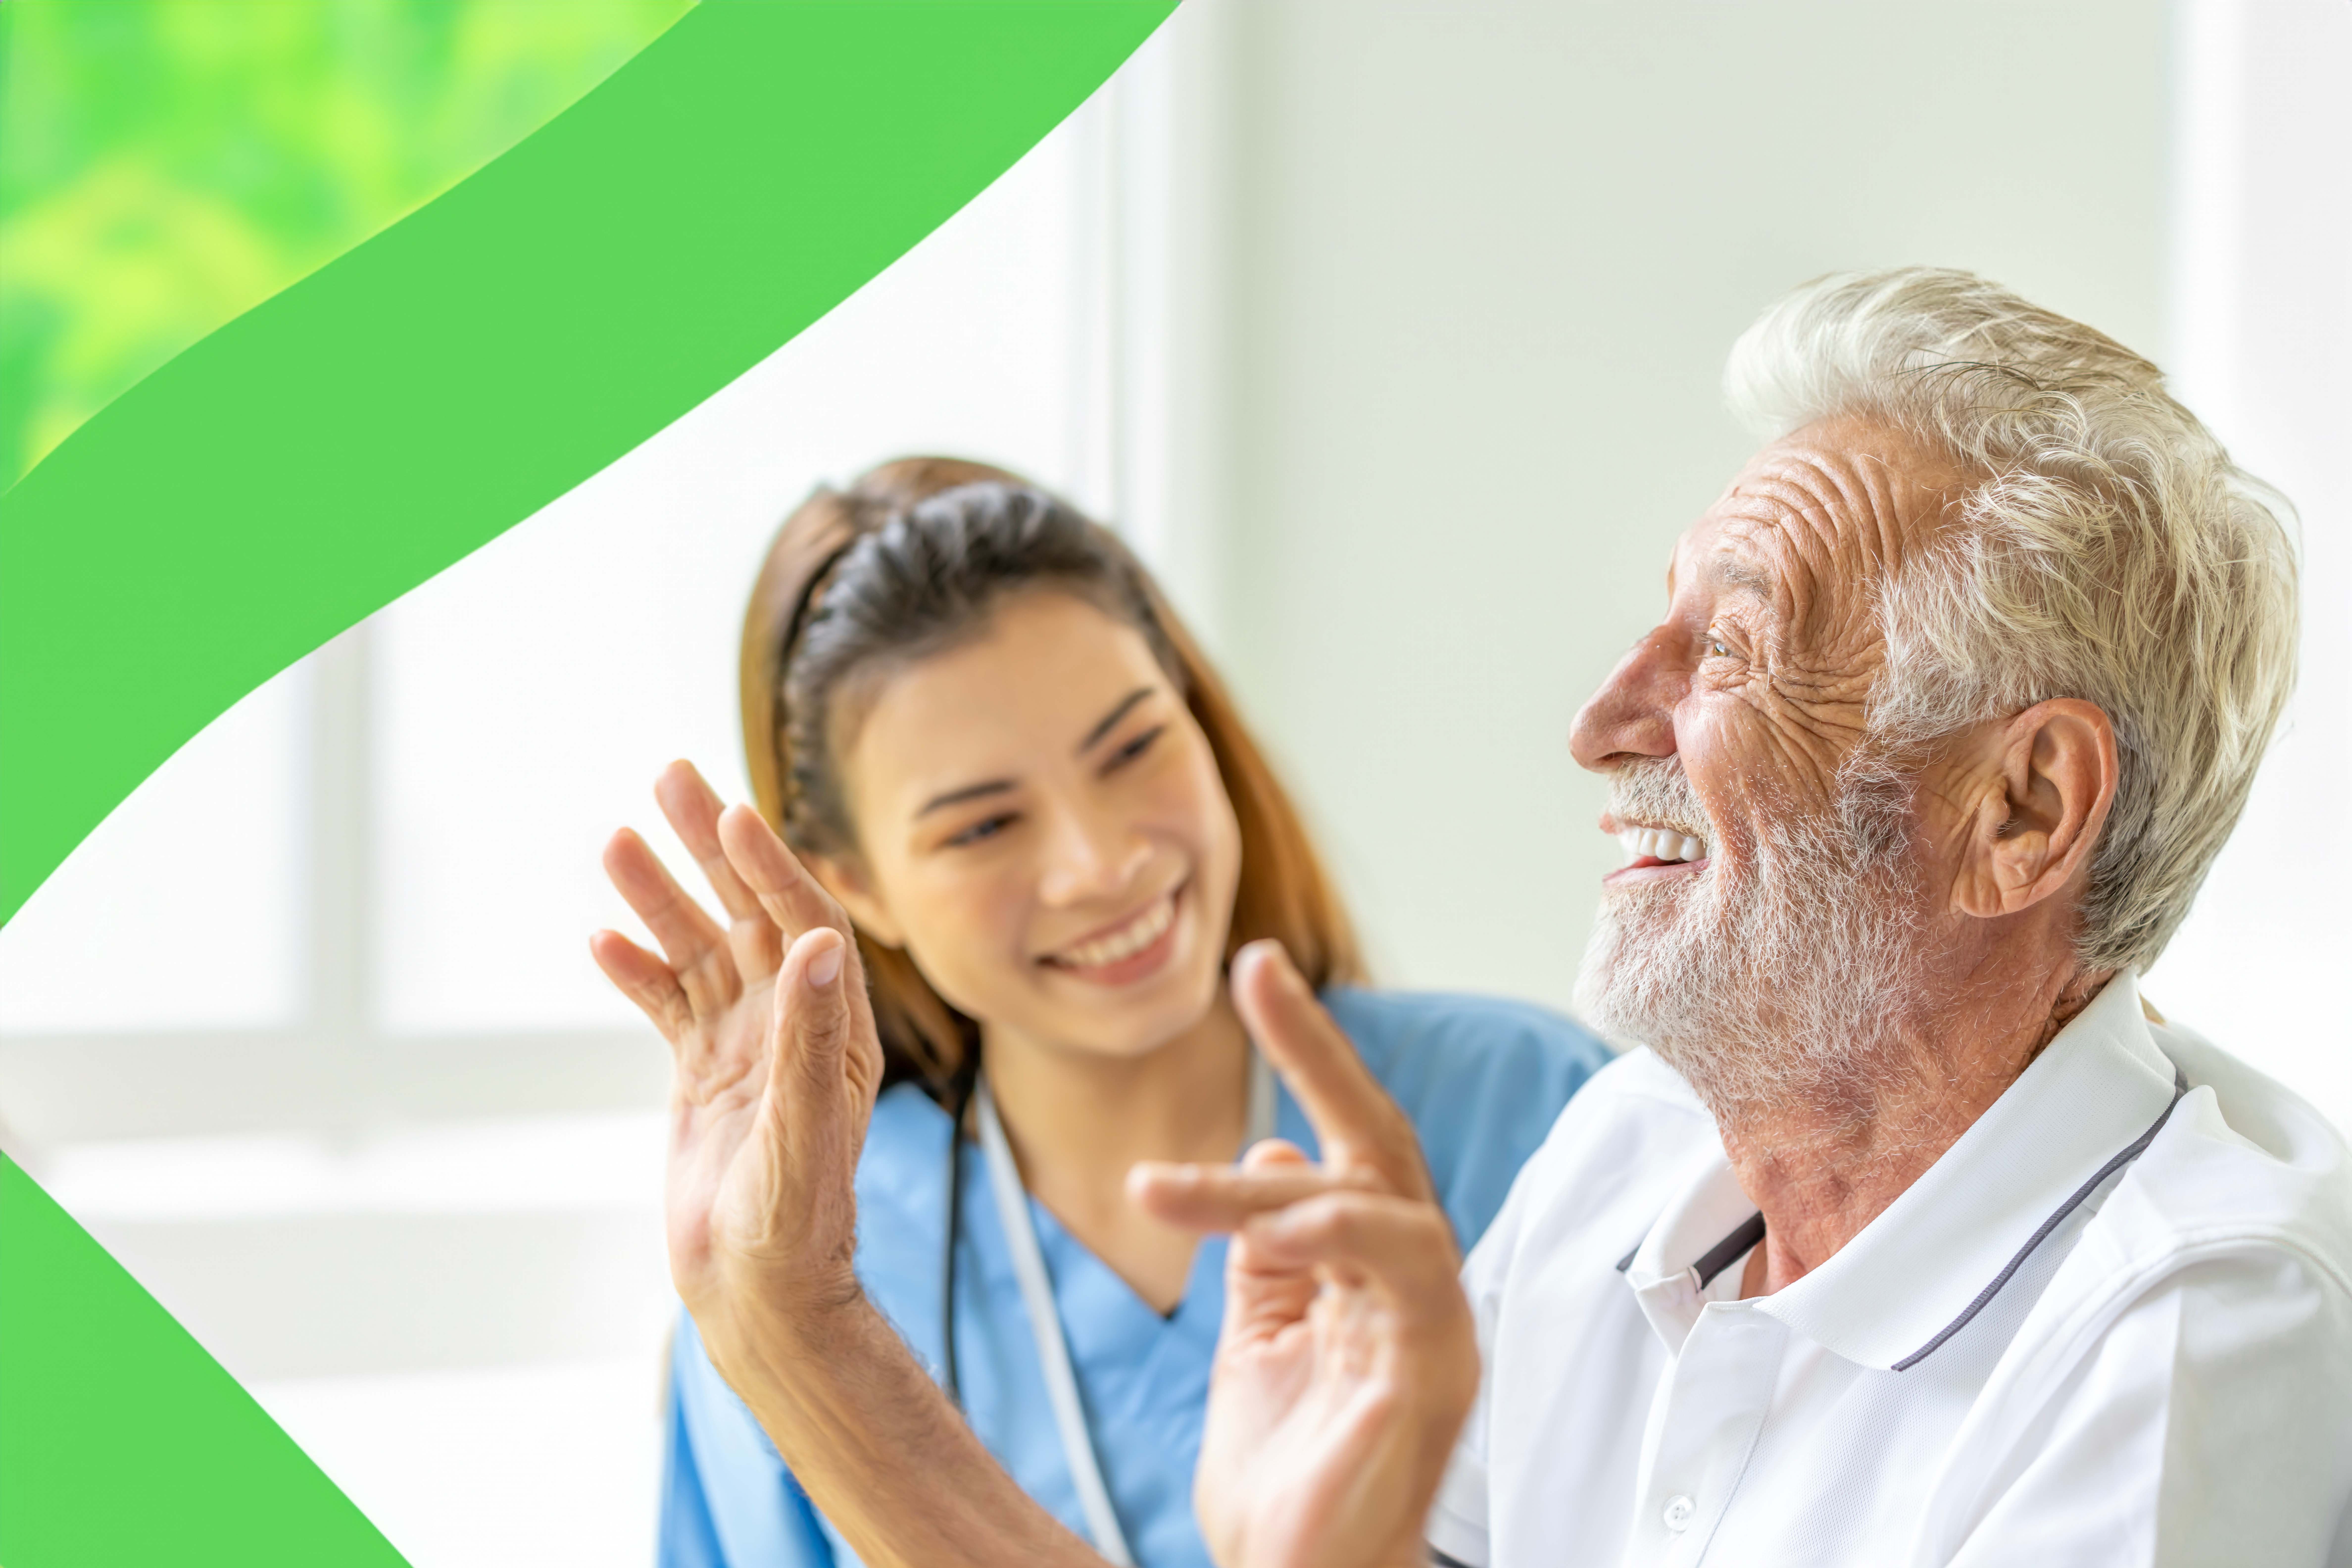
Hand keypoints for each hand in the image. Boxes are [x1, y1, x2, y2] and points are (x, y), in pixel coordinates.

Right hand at [590, 761, 885, 1381]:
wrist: (760, 1291)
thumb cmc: (796, 1226)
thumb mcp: (805, 1129)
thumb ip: (806, 1039)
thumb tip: (815, 944)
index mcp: (835, 1029)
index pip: (806, 921)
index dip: (771, 866)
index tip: (732, 812)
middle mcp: (793, 1024)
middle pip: (750, 913)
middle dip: (710, 847)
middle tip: (669, 775)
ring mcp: (744, 1045)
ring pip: (700, 948)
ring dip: (661, 896)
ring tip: (616, 838)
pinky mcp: (701, 1073)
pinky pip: (668, 1003)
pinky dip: (638, 970)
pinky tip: (602, 937)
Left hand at [1130, 943, 1478, 1567]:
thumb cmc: (1284, 1483)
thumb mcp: (1256, 1345)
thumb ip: (1266, 1258)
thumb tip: (1270, 1155)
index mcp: (1372, 1274)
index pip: (1342, 1142)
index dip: (1308, 1056)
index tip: (1256, 975)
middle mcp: (1414, 1285)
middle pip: (1377, 1137)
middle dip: (1320, 1046)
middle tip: (1259, 971)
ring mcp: (1433, 1323)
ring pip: (1373, 1199)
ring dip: (1261, 1190)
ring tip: (1164, 1193)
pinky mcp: (1435, 1366)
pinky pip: (1406, 1271)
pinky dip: (1338, 1233)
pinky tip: (1274, 1224)